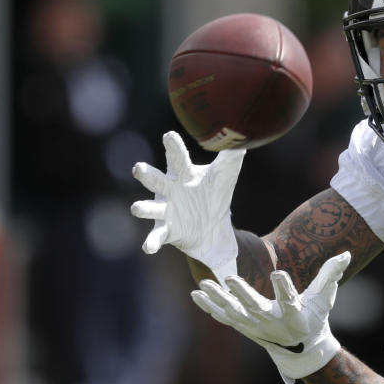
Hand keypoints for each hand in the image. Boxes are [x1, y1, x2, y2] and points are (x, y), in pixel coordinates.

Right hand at [130, 131, 243, 281]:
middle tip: (138, 168)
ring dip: (143, 208)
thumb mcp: (225, 175)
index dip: (173, 146)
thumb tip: (246, 137)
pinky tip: (149, 247)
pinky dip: (152, 242)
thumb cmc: (214, 194)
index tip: (169, 135)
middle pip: (156, 179)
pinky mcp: (168, 231)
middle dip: (146, 174)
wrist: (214, 228)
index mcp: (183, 175)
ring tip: (137, 208)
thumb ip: (232, 157)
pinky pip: (156, 237)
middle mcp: (170, 190)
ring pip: (150, 208)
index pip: (177, 157)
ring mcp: (166, 211)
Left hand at [191, 251, 351, 383]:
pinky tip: (196, 293)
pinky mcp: (242, 327)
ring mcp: (254, 328)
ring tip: (204, 283)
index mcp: (295, 318)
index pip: (291, 302)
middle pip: (256, 309)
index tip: (278, 273)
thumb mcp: (325, 299)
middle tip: (230, 277)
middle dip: (242, 294)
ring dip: (218, 299)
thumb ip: (331, 275)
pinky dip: (209, 307)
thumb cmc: (314, 317)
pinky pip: (223, 317)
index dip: (285, 288)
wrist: (299, 349)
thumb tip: (346, 254)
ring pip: (233, 313)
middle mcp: (272, 325)